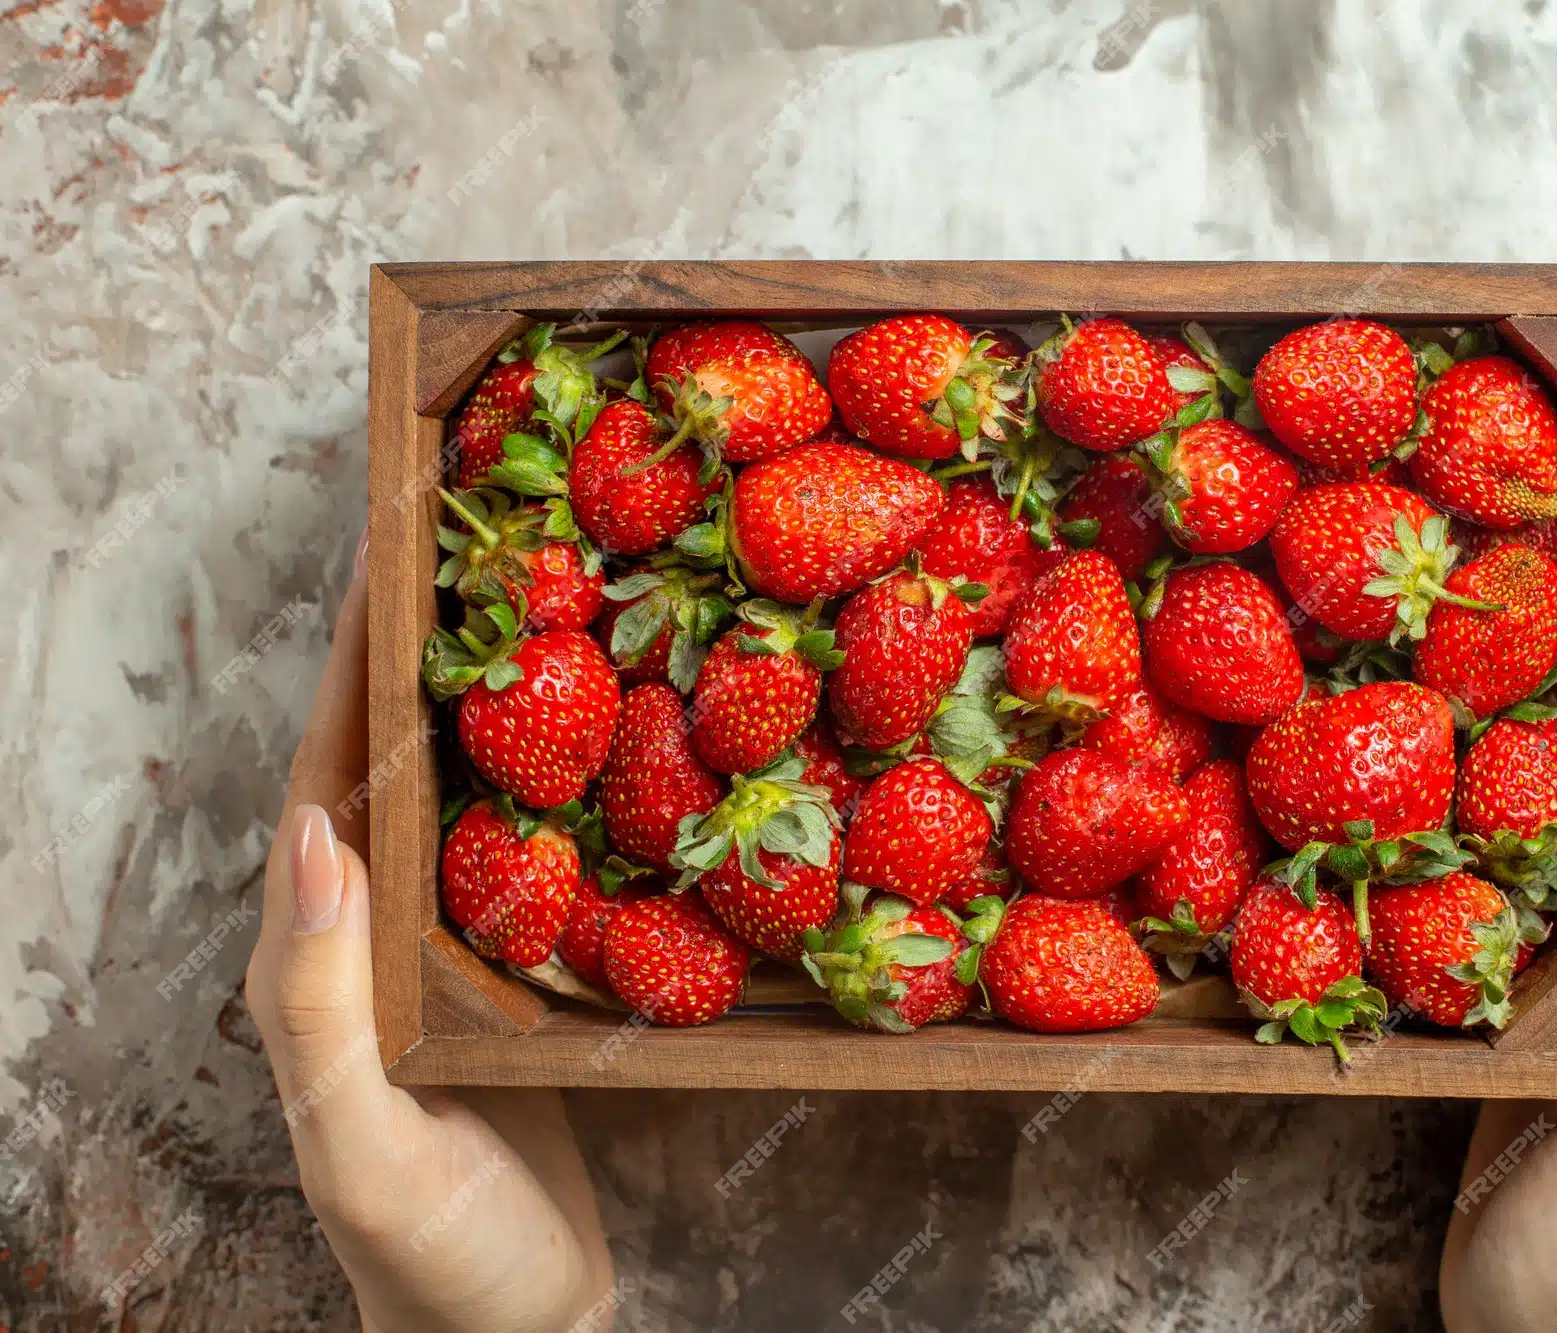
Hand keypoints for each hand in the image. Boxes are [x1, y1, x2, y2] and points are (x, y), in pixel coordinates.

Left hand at [244, 543, 617, 1332]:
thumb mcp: (367, 1147)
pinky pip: (547, 848)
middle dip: (434, 647)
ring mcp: (459, 949)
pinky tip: (631, 731)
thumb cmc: (436, 1255)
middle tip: (500, 539)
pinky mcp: (532, 972)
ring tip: (569, 599)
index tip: (399, 548)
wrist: (522, 1332)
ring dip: (511, 694)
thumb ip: (320, 1007)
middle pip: (401, 760)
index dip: (357, 663)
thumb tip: (310, 835)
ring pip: (481, 792)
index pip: (330, 777)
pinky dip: (577, 774)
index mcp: (320, 956)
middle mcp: (380, 933)